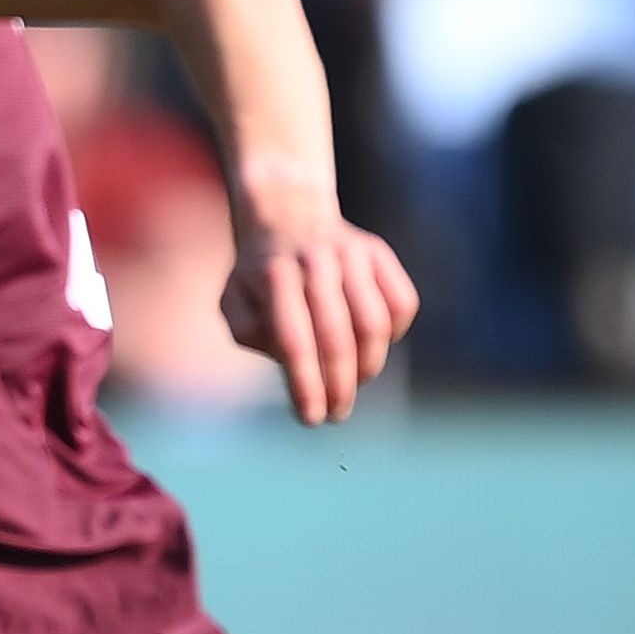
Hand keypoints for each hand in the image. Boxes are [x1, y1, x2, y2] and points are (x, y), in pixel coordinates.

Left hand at [220, 196, 417, 425]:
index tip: (311, 419)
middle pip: (338, 338)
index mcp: (275, 276)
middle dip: (339, 387)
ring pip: (375, 324)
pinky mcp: (379, 254)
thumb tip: (287, 357)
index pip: (294, 342)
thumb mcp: (233, 300)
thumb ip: (249, 332)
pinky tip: (371, 346)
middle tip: (336, 414)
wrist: (289, 214)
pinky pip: (401, 304)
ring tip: (352, 383)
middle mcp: (317, 262)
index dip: (306, 386)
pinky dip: (393, 335)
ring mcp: (353, 254)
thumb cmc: (259, 274)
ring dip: (367, 366)